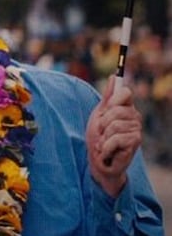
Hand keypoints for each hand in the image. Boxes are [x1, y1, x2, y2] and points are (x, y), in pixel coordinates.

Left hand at [85, 75, 142, 196]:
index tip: (106, 109)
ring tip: (104, 143)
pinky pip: (114, 139)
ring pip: (113, 125)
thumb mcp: (99, 115)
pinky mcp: (135, 142)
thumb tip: (113, 76)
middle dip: (102, 123)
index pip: (125, 92)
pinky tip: (107, 151)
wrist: (99, 159)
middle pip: (114, 110)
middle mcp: (135, 117)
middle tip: (102, 132)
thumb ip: (107, 97)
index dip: (112, 100)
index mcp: (126, 108)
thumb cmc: (99, 137)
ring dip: (103, 137)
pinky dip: (105, 146)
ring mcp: (136, 129)